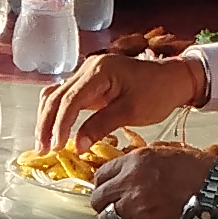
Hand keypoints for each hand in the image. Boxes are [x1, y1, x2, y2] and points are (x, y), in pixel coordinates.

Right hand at [40, 47, 210, 150]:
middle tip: (43, 150)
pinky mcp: (90, 83)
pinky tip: (55, 130)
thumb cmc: (158, 92)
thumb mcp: (131, 111)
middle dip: (47, 125)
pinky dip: (57, 113)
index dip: (60, 126)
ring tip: (44, 144)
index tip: (57, 147)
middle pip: (56, 96)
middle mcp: (88, 68)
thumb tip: (77, 146)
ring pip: (56, 96)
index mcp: (99, 71)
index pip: (70, 100)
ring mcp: (87, 74)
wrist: (174, 79)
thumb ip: (101, 126)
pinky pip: (66, 97)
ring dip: (47, 119)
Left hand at [90, 138, 217, 218]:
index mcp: (135, 160)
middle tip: (117, 210)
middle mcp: (132, 180)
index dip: (104, 186)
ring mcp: (138, 203)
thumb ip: (139, 165)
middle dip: (105, 206)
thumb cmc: (200, 171)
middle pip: (99, 199)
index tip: (111, 192)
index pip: (100, 175)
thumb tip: (124, 177)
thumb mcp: (164, 155)